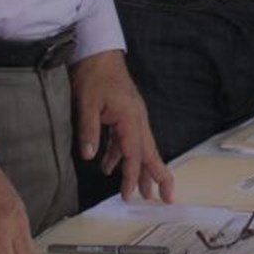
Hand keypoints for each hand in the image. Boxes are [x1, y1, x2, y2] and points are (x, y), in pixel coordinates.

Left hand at [70, 50, 174, 201]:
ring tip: (144, 192)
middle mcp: (137, 119)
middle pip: (150, 153)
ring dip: (142, 170)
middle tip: (166, 198)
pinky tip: (110, 168)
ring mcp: (133, 117)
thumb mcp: (87, 104)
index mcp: (131, 118)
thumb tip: (89, 156)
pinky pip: (127, 141)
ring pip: (141, 149)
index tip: (129, 195)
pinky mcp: (125, 115)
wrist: (98, 54)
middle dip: (159, 177)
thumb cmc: (95, 75)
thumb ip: (90, 131)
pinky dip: (121, 156)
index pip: (134, 154)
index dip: (133, 176)